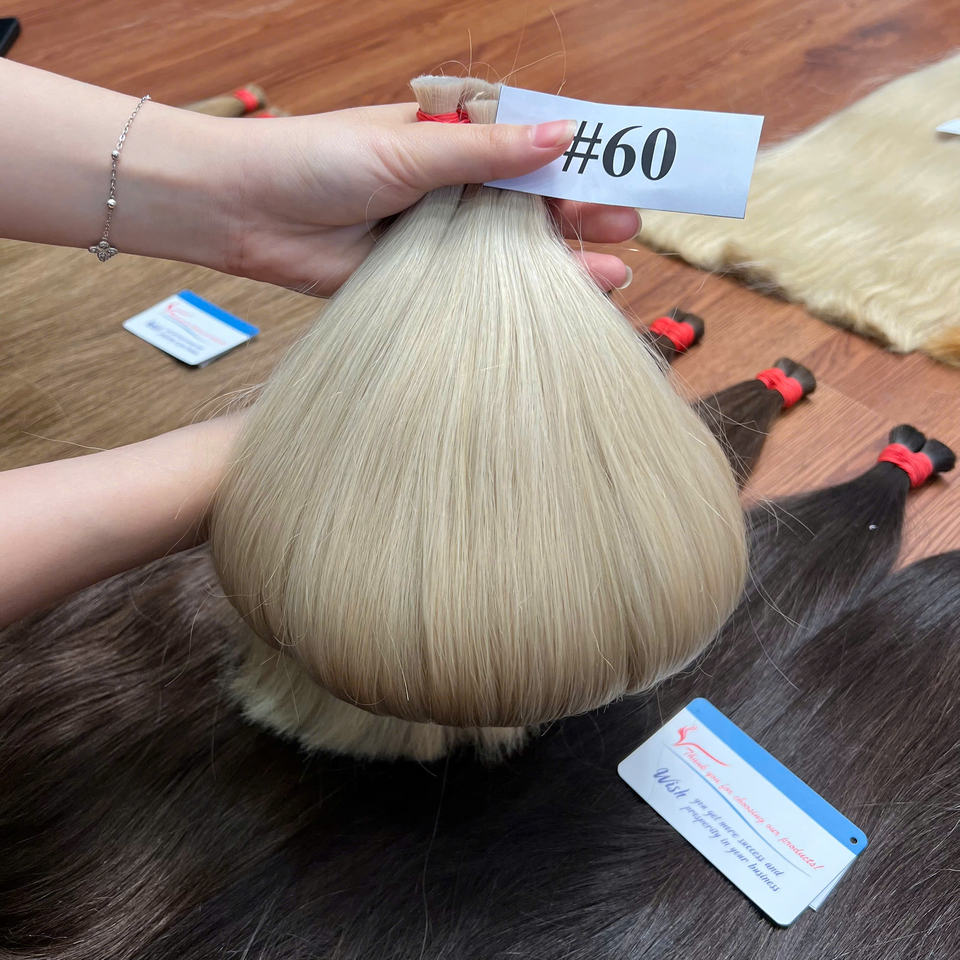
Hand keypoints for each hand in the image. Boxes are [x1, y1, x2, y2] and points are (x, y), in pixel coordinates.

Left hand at [216, 104, 640, 295]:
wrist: (242, 211)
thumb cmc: (314, 160)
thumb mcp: (409, 149)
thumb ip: (487, 153)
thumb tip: (563, 132)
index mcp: (451, 141)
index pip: (530, 149)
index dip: (579, 163)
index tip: (625, 179)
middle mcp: (451, 188)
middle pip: (530, 204)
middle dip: (579, 215)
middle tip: (626, 229)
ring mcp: (438, 237)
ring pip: (511, 252)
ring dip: (558, 262)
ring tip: (611, 273)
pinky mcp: (418, 279)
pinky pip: (475, 290)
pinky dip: (512, 299)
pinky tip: (551, 305)